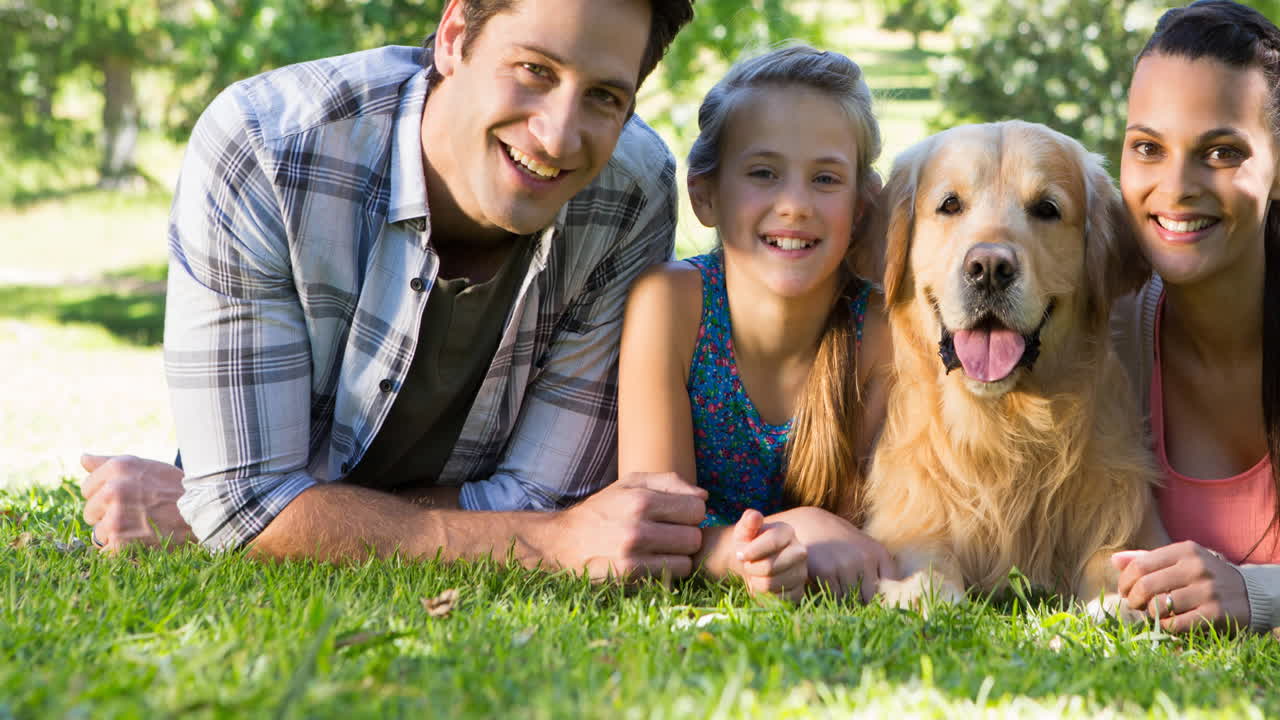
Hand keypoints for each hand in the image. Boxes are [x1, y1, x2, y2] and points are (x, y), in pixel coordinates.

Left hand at [80, 454, 193, 551]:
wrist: (206, 514)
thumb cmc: (176, 489)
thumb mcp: (146, 467)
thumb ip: (110, 463)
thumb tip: (83, 457)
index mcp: (118, 468)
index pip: (87, 488)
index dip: (106, 496)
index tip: (129, 498)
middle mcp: (114, 490)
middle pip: (89, 512)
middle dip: (108, 515)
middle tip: (138, 514)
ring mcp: (116, 518)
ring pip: (98, 533)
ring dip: (116, 535)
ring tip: (144, 528)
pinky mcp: (120, 543)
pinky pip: (105, 553)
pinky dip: (120, 553)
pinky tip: (142, 543)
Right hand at [550, 471, 704, 580]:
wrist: (562, 543)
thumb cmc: (602, 510)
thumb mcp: (629, 484)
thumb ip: (668, 482)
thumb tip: (703, 496)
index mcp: (639, 498)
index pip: (697, 508)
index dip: (690, 513)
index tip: (675, 516)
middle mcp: (637, 526)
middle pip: (694, 536)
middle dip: (686, 535)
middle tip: (668, 535)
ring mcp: (633, 554)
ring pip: (687, 559)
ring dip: (679, 556)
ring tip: (660, 550)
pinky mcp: (629, 577)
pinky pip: (672, 576)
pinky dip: (668, 571)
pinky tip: (652, 563)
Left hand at [732, 509, 806, 601]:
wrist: (753, 563)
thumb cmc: (749, 543)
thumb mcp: (744, 530)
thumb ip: (748, 521)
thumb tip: (754, 516)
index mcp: (787, 532)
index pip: (771, 542)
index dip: (751, 551)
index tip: (740, 554)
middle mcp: (800, 551)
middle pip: (770, 567)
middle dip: (752, 568)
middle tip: (748, 565)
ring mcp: (802, 573)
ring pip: (771, 584)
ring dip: (755, 583)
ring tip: (756, 575)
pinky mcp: (799, 592)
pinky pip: (777, 599)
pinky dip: (765, 596)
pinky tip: (764, 586)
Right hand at [773, 506, 898, 601]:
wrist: (812, 524)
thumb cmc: (843, 543)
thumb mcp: (867, 550)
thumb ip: (880, 573)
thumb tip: (890, 604)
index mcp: (880, 553)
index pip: (890, 590)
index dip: (882, 600)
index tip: (874, 602)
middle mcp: (865, 558)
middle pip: (869, 598)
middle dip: (861, 601)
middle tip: (852, 596)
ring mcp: (845, 564)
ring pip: (851, 599)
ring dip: (845, 599)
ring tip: (838, 585)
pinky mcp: (826, 571)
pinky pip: (835, 597)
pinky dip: (831, 596)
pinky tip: (828, 584)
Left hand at [1113, 541, 1250, 632]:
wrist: (1249, 594)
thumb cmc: (1202, 576)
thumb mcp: (1179, 560)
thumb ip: (1146, 559)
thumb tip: (1114, 560)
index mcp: (1185, 550)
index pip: (1139, 565)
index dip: (1125, 582)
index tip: (1125, 591)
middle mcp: (1197, 567)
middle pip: (1145, 586)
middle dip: (1133, 599)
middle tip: (1136, 605)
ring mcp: (1208, 591)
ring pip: (1158, 606)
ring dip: (1150, 614)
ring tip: (1154, 613)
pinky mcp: (1215, 614)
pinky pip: (1175, 624)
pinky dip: (1166, 626)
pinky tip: (1170, 623)